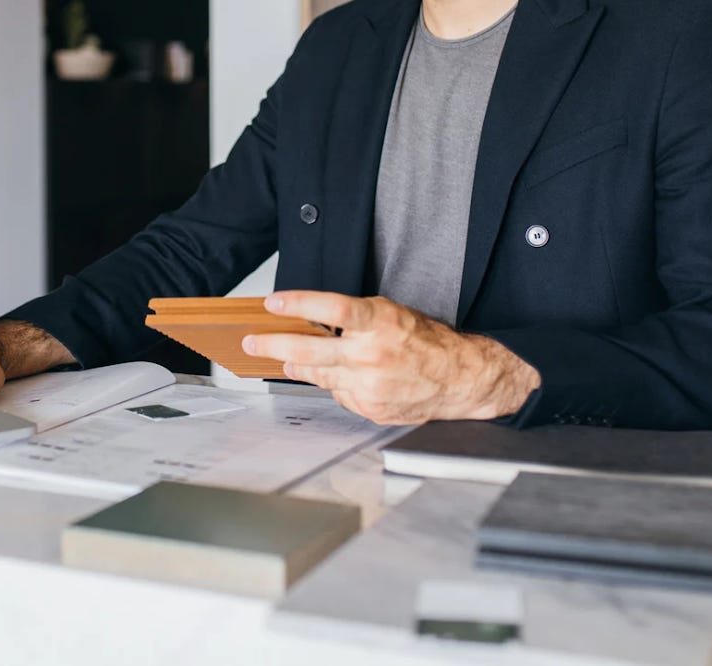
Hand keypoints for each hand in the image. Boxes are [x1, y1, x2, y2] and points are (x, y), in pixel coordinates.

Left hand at [242, 291, 539, 423]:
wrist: (460, 379)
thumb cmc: (426, 342)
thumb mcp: (392, 315)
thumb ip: (356, 318)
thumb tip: (314, 320)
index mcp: (380, 324)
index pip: (332, 308)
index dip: (298, 303)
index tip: (272, 303)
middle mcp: (371, 355)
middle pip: (310, 350)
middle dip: (273, 345)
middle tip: (252, 341)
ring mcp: (368, 386)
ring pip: (317, 374)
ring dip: (296, 364)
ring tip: (283, 357)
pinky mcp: (369, 408)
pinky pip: (338, 393)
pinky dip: (334, 384)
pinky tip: (339, 376)